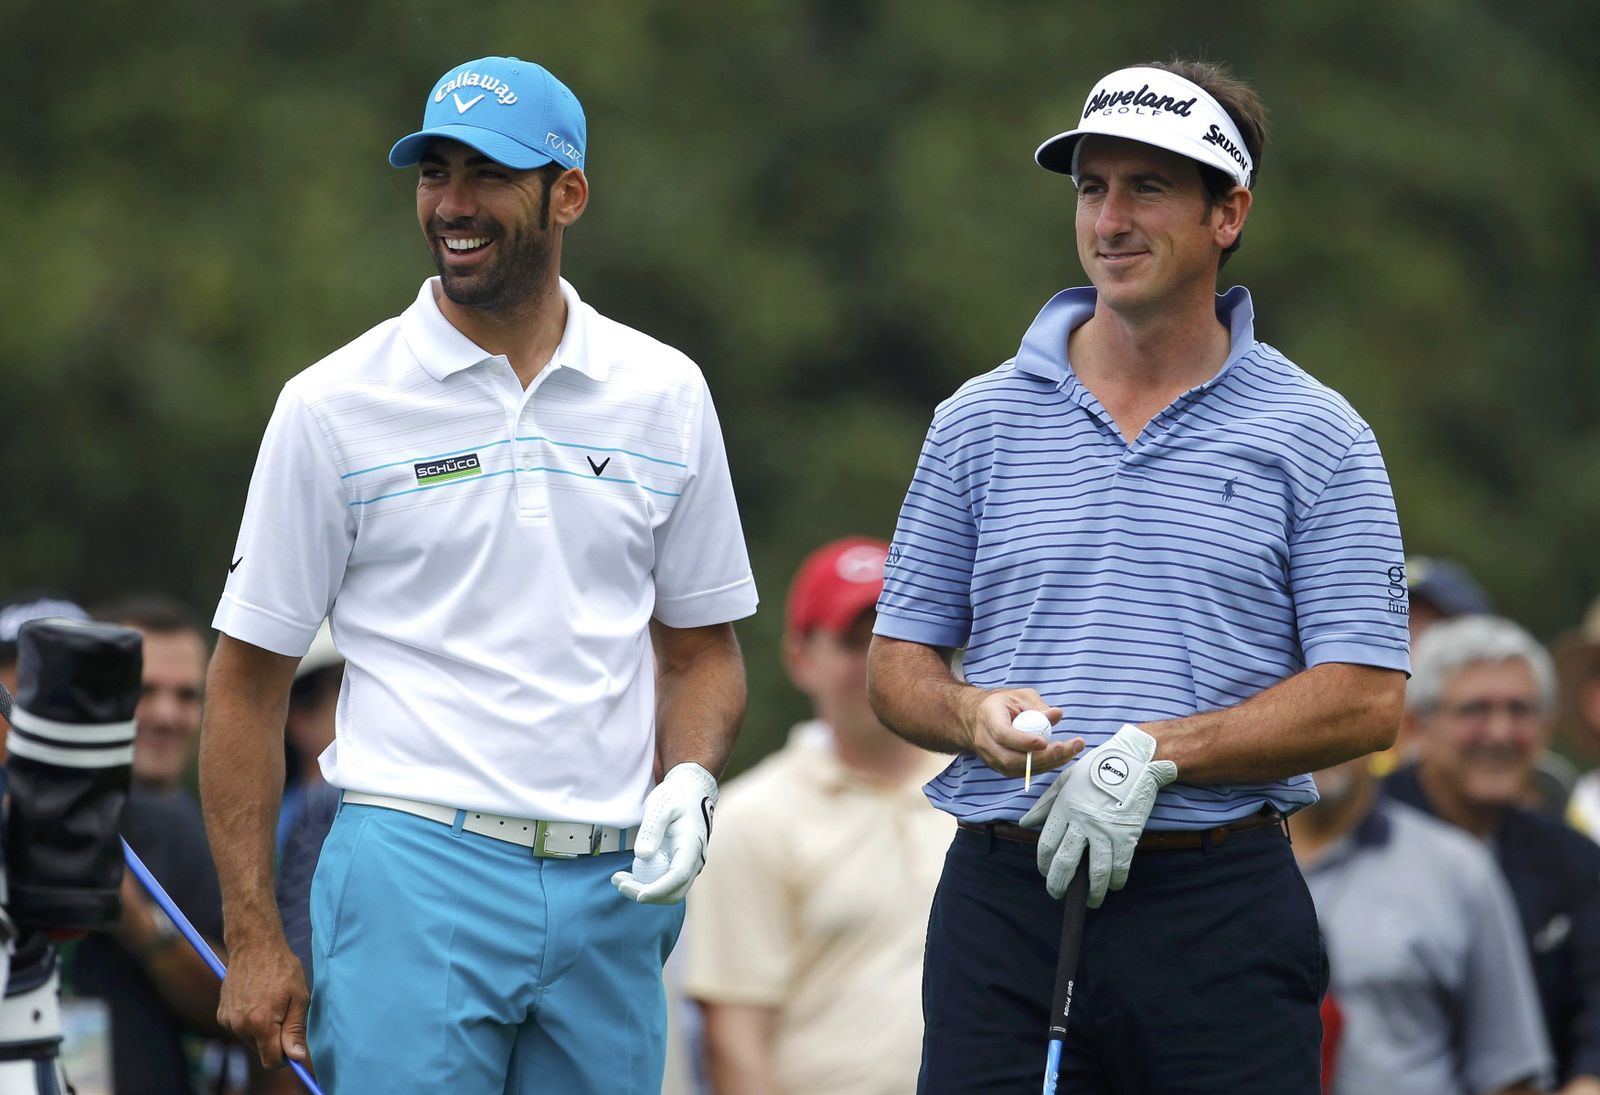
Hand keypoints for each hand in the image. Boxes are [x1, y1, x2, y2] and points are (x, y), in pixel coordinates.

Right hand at [217, 936, 309, 1069]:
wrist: (253, 945)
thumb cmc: (281, 968)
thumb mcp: (300, 997)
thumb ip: (296, 1029)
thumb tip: (297, 1057)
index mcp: (261, 1023)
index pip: (271, 1061)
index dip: (285, 1059)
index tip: (294, 1049)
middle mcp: (240, 1026)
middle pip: (261, 1051)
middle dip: (275, 1041)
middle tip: (285, 1014)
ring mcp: (228, 1021)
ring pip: (250, 1040)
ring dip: (262, 1030)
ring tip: (270, 1003)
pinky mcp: (221, 1014)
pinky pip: (240, 1029)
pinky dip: (249, 1022)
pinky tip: (256, 1000)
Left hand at [612, 762, 717, 904]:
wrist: (691, 792)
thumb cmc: (675, 797)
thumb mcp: (660, 805)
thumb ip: (652, 829)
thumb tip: (642, 855)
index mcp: (692, 844)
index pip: (678, 876)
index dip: (657, 890)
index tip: (636, 894)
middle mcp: (695, 859)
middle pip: (675, 892)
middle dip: (647, 895)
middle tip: (619, 883)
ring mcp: (690, 864)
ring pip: (671, 892)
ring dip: (645, 892)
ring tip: (619, 879)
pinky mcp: (682, 865)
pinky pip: (667, 883)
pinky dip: (649, 885)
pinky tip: (630, 874)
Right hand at [963, 690, 1082, 776]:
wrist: (977, 719)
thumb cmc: (999, 705)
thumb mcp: (1018, 696)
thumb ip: (1037, 706)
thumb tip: (1057, 715)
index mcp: (989, 720)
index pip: (1003, 735)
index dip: (1024, 741)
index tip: (1044, 742)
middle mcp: (987, 744)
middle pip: (1013, 759)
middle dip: (1043, 757)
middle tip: (1065, 747)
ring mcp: (993, 760)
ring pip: (1021, 769)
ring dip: (1049, 762)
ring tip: (1072, 749)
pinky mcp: (1003, 769)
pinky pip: (1026, 772)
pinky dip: (1046, 765)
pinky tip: (1062, 755)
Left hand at [1018, 724, 1176, 906]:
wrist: (1135, 761)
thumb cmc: (1097, 767)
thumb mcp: (1065, 780)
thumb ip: (1044, 804)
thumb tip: (1025, 823)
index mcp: (1064, 808)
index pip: (1046, 845)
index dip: (1043, 865)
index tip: (1045, 873)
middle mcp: (1082, 822)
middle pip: (1065, 862)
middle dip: (1059, 883)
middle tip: (1057, 894)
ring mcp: (1106, 830)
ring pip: (1096, 871)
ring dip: (1093, 891)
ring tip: (1091, 900)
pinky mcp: (1127, 835)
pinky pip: (1120, 865)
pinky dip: (1117, 880)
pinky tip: (1113, 885)